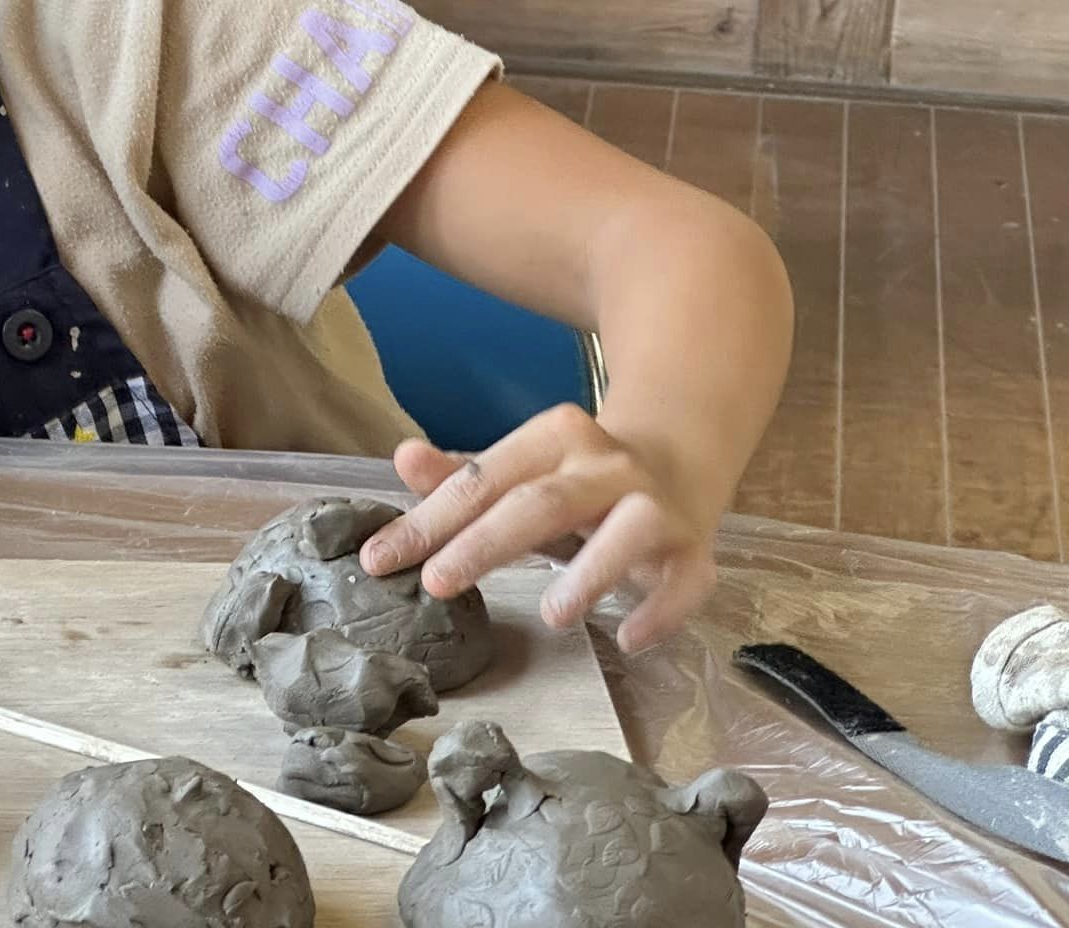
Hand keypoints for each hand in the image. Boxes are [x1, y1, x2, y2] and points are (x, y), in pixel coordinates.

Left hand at [357, 403, 720, 653]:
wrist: (676, 462)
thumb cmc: (573, 480)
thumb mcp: (519, 471)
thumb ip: (461, 474)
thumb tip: (402, 457)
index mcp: (555, 437)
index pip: (484, 479)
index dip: (430, 520)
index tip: (380, 559)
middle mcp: (608, 465)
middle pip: (542, 502)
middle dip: (485, 543)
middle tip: (435, 583)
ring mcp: (657, 504)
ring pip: (628, 530)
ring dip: (592, 571)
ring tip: (553, 615)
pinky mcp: (695, 549)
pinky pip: (686, 579)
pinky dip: (661, 609)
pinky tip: (628, 637)